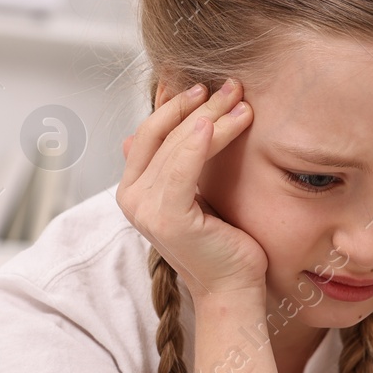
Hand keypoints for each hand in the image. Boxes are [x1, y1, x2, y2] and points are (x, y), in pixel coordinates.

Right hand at [117, 79, 264, 300]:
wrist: (232, 289)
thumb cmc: (222, 243)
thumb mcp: (197, 191)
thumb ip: (180, 160)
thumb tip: (161, 120)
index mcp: (134, 189)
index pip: (149, 132)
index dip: (174, 103)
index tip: (205, 83)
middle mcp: (131, 198)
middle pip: (161, 133)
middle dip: (197, 105)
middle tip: (232, 86)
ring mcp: (145, 209)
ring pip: (177, 145)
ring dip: (210, 117)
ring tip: (241, 101)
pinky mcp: (167, 218)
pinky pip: (182, 168)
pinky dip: (200, 142)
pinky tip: (218, 122)